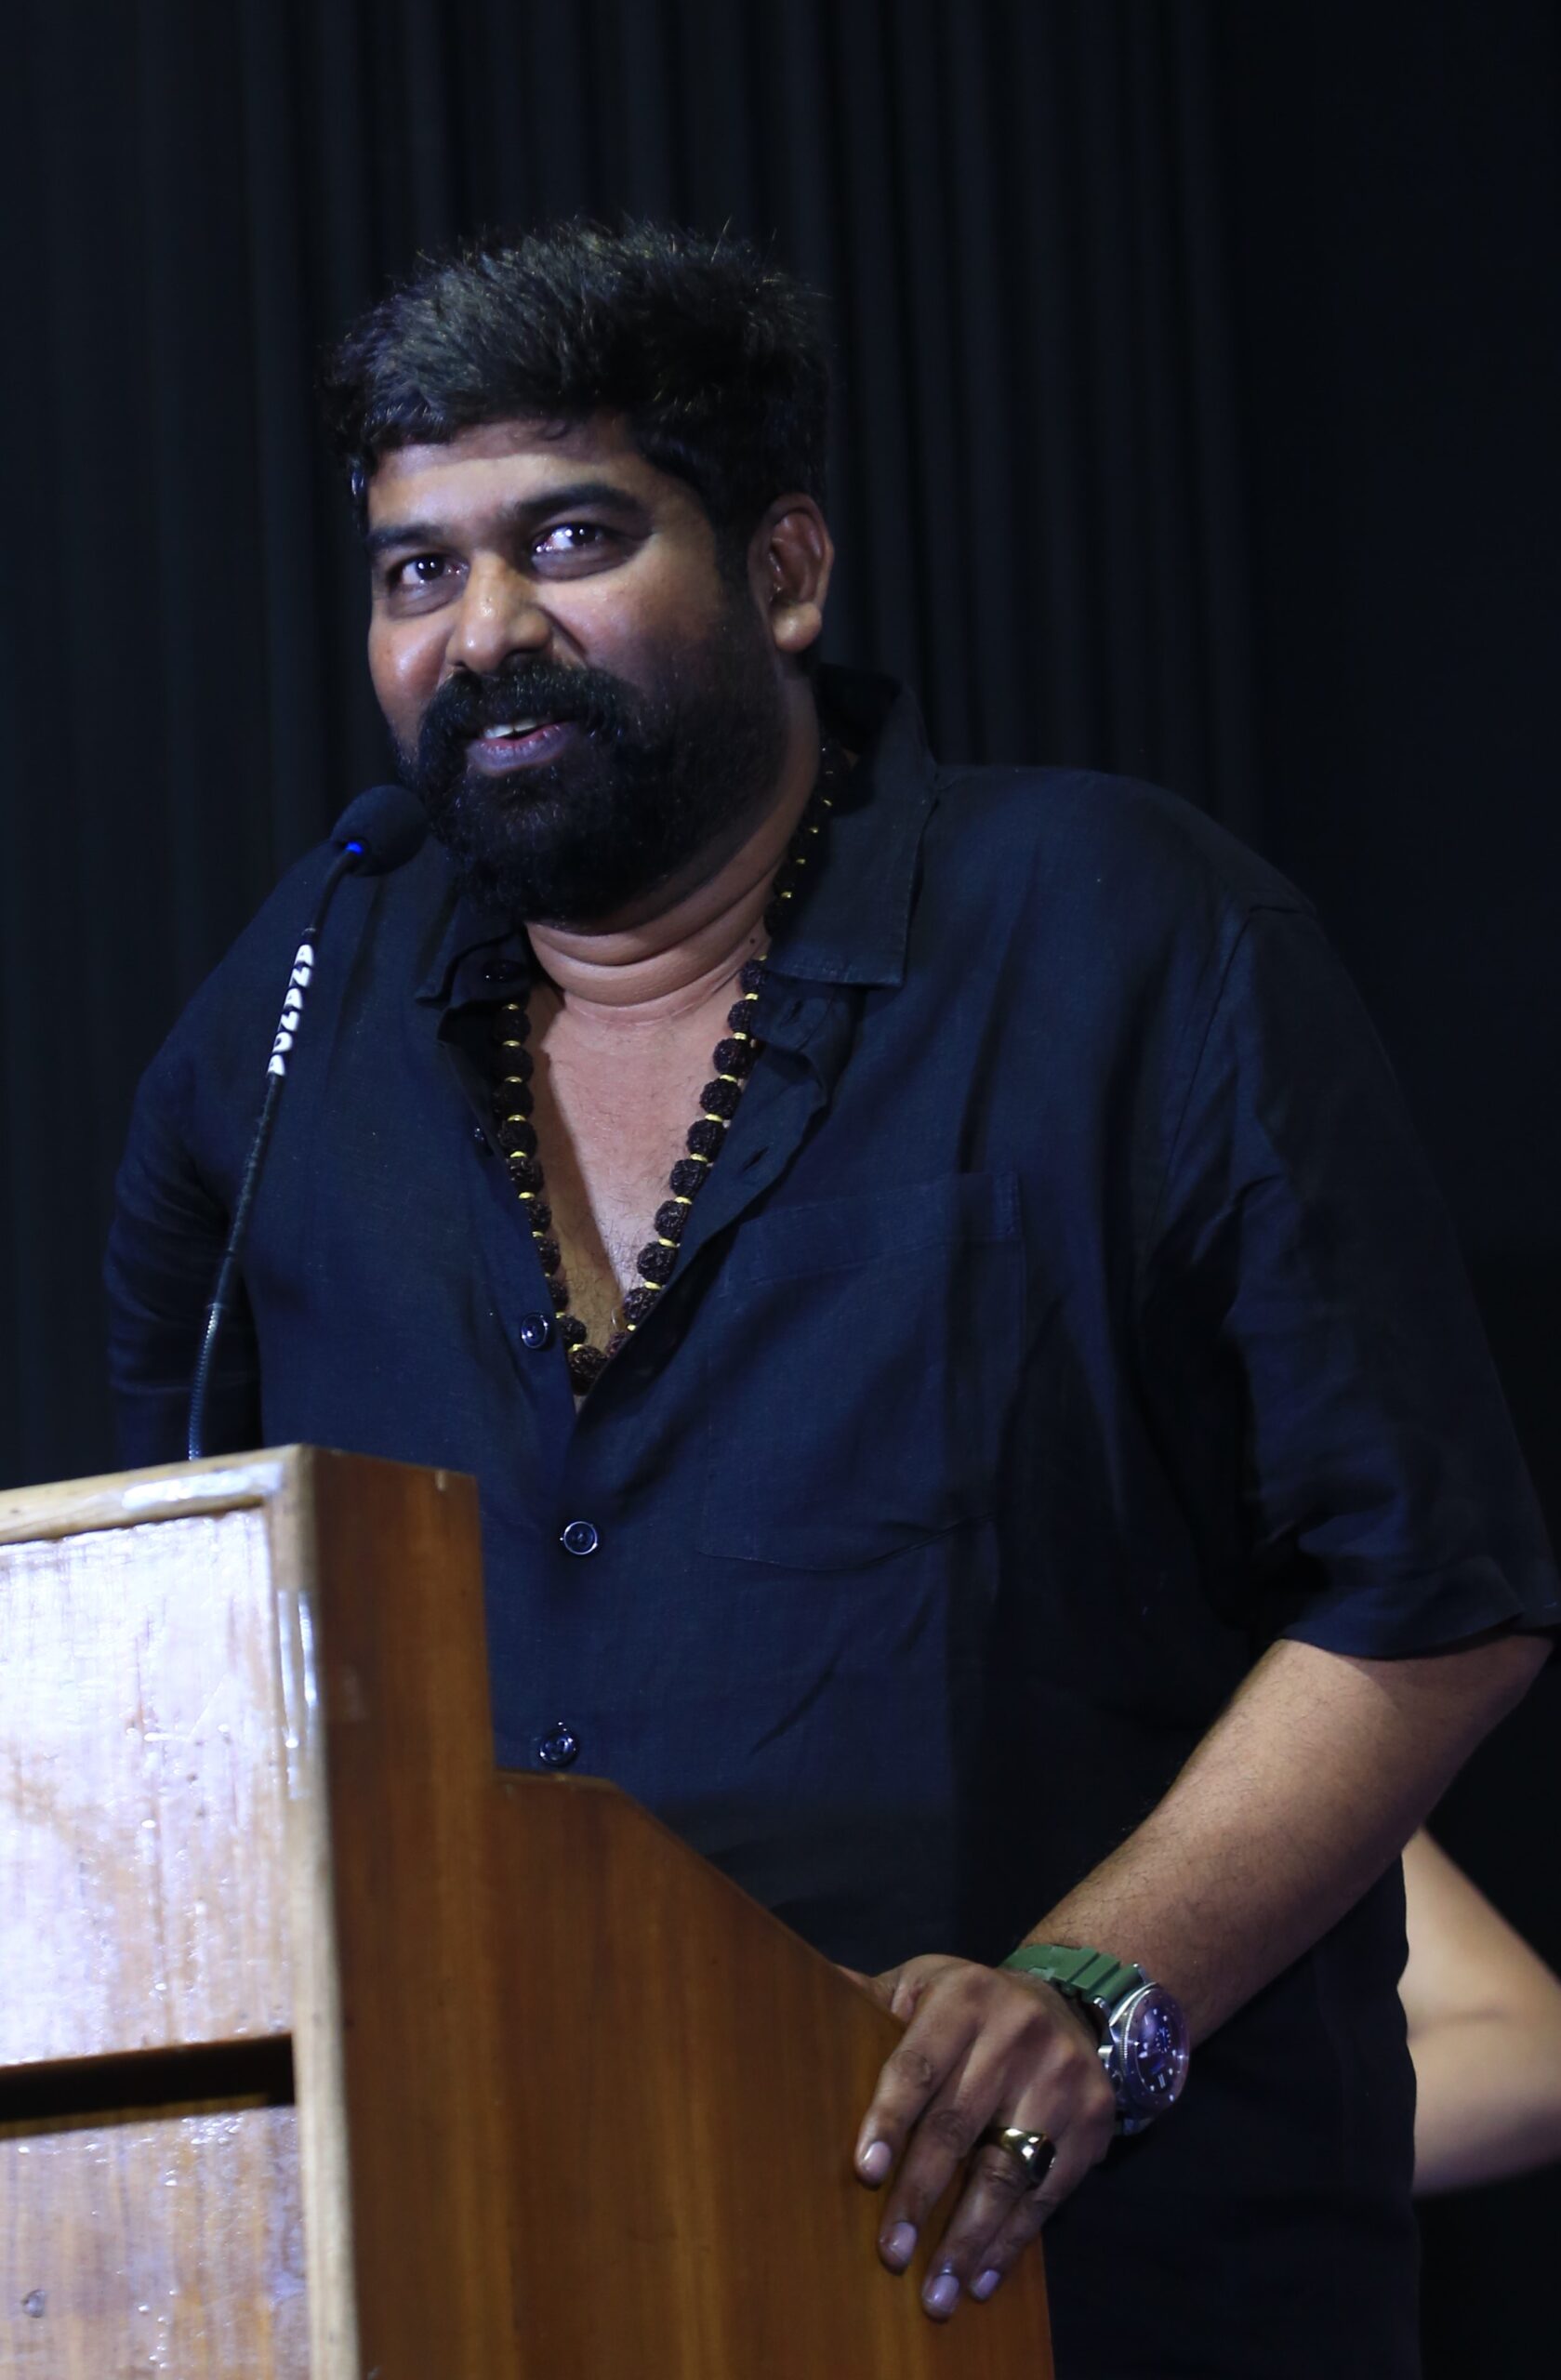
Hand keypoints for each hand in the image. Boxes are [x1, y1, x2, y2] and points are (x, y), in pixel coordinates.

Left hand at [844, 1953, 1113, 2319]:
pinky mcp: (1093, 2121)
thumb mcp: (923, 1985)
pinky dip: (1011, 2242)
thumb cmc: (969, 2006)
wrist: (1070, 2003)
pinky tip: (980, 2278)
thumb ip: (869, 2000)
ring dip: (968, 2239)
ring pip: (1007, 2171)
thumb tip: (804, 1990)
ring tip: (937, 2293)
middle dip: (921, 2196)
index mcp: (964, 1999)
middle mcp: (1017, 2034)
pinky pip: (1047, 2194)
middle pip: (959, 2126)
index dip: (890, 2120)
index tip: (866, 2173)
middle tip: (890, 2254)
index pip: (919, 2066)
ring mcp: (1062, 2078)